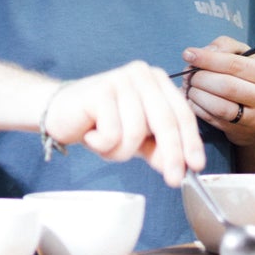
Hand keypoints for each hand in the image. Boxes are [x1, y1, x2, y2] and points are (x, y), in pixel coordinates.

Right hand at [44, 62, 205, 188]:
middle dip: (171, 154)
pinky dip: (102, 144)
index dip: (191, 142)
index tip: (196, 166)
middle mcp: (142, 74)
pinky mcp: (100, 91)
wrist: (59, 112)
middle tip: (174, 180)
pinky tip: (90, 134)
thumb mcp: (136, 139)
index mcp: (157, 81)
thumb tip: (182, 167)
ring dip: (120, 151)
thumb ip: (158, 149)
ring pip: (136, 132)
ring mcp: (120, 79)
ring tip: (104, 144)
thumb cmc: (100, 123)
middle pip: (165, 122)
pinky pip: (112, 133)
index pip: (182, 113)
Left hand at [182, 38, 254, 148]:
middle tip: (187, 75)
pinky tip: (192, 101)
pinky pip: (214, 120)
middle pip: (226, 85)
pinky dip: (198, 109)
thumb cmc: (248, 80)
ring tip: (189, 88)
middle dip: (200, 78)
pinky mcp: (243, 132)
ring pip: (220, 107)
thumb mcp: (243, 57)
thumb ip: (225, 46)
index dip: (208, 59)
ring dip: (197, 95)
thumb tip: (206, 51)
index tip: (188, 54)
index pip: (234, 64)